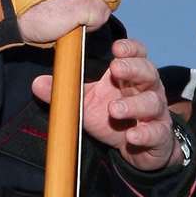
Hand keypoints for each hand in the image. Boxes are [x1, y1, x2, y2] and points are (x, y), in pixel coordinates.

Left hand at [33, 39, 179, 170]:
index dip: (130, 49)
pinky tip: (133, 136)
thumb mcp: (87, 104)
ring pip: (152, 102)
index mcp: (131, 76)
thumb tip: (37, 83)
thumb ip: (67, 93)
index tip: (116, 48)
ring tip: (114, 110)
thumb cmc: (115, 118)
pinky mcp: (159, 134)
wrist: (140, 148)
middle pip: (148, 72)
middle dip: (133, 68)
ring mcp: (156, 112)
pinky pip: (157, 132)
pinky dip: (145, 133)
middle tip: (116, 68)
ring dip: (134, 105)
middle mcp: (148, 89)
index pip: (136, 55)